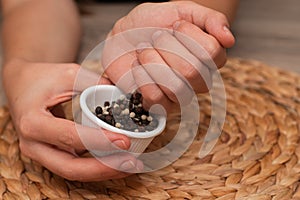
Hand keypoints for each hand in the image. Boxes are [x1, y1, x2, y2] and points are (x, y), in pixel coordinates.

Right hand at [2, 59, 142, 180]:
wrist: (20, 85)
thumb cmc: (42, 78)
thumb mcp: (69, 73)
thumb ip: (96, 83)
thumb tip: (126, 94)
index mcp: (33, 122)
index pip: (70, 137)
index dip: (99, 141)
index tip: (124, 141)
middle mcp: (33, 144)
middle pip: (70, 168)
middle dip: (103, 169)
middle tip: (131, 164)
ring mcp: (40, 153)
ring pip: (73, 172)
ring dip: (103, 172)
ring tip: (130, 166)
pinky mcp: (50, 155)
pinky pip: (74, 165)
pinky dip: (95, 166)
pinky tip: (116, 162)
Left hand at [102, 1, 234, 110]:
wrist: (123, 35)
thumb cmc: (152, 23)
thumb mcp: (182, 10)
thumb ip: (210, 19)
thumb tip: (229, 39)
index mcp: (209, 58)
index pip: (212, 52)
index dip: (189, 35)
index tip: (174, 26)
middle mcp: (197, 80)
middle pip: (193, 71)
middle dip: (167, 47)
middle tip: (156, 37)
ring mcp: (178, 95)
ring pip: (175, 87)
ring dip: (152, 61)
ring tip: (143, 50)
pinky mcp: (157, 105)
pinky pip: (156, 98)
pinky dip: (142, 77)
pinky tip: (137, 66)